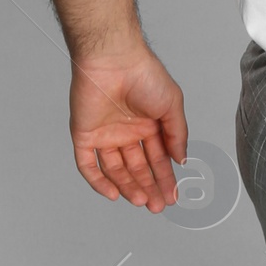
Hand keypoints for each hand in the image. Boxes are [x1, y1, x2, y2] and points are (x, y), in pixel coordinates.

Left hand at [67, 41, 188, 212]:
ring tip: (141, 200)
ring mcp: (104, 134)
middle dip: (148, 187)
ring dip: (128, 186)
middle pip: (137, 167)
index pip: (157, 158)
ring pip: (115, 169)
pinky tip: (112, 193)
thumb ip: (177, 135)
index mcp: (148, 124)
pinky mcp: (84, 135)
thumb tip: (181, 160)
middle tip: (157, 205)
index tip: (171, 195)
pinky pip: (88, 164)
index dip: (164, 177)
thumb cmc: (145, 74)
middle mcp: (126, 131)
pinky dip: (98, 181)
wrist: (114, 60)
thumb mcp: (172, 106)